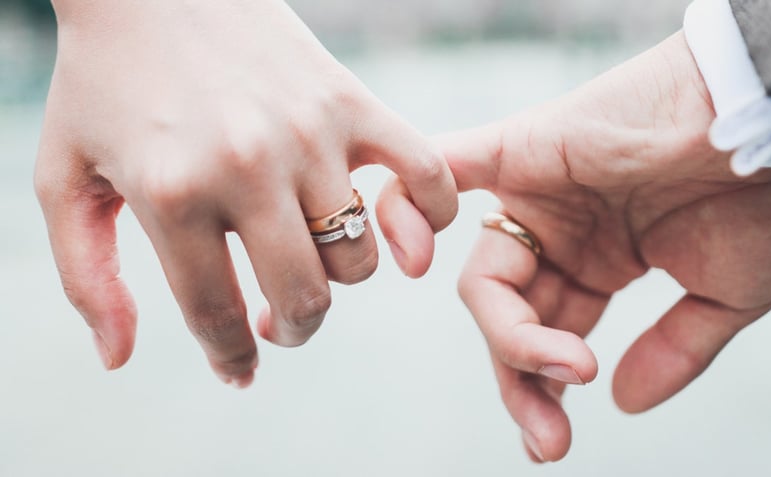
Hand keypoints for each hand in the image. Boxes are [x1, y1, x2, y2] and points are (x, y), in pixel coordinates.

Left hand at [35, 0, 456, 385]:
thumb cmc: (104, 84)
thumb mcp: (65, 178)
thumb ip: (86, 279)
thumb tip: (120, 360)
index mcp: (171, 193)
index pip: (218, 316)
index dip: (231, 356)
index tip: (238, 366)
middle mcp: (247, 166)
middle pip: (304, 299)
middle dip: (291, 330)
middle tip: (274, 318)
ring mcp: (308, 132)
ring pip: (358, 258)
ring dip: (336, 278)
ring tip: (307, 255)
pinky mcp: (349, 100)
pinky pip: (423, 173)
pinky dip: (431, 215)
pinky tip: (402, 231)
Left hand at [430, 32, 770, 460]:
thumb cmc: (766, 196)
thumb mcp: (729, 296)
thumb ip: (675, 350)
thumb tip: (624, 403)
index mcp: (600, 262)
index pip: (548, 336)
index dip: (540, 390)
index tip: (548, 444)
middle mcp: (558, 233)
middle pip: (509, 320)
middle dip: (523, 383)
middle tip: (549, 440)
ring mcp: (533, 195)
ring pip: (485, 280)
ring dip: (512, 337)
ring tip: (566, 368)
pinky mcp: (517, 148)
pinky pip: (441, 170)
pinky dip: (410, 207)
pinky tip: (416, 262)